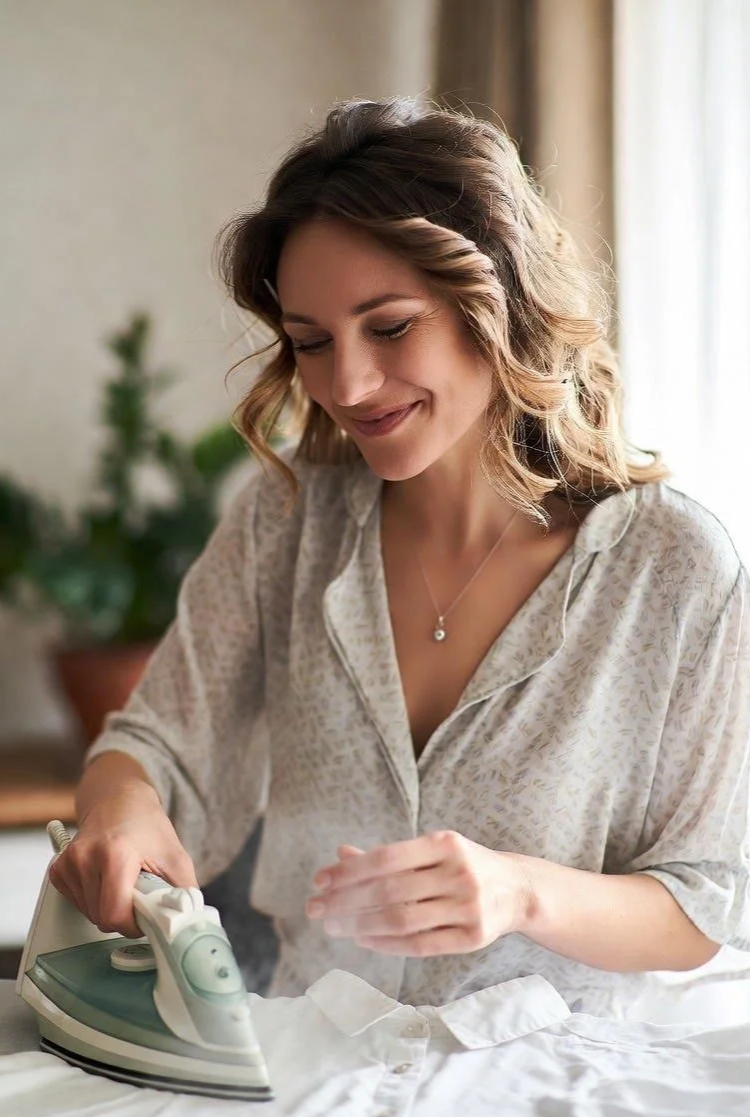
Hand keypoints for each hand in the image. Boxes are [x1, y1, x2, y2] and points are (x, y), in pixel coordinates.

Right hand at [49, 775, 196, 937]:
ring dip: (108, 908)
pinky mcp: (59, 868)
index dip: (132, 926)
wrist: (118, 800)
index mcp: (116, 853)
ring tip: (122, 883)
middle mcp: (87, 856)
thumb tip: (185, 922)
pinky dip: (93, 900)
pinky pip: (77, 903)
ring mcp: (69, 862)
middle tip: (137, 895)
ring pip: (89, 913)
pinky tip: (104, 880)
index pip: (114, 915)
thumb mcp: (176, 857)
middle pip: (101, 917)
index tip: (144, 918)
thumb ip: (184, 893)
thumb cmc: (146, 826)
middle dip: (123, 915)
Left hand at [305, 831, 528, 956]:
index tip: (319, 881)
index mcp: (446, 843)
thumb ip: (387, 855)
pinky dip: (386, 944)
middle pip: (390, 891)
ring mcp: (468, 907)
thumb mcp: (431, 850)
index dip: (350, 871)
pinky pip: (420, 945)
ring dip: (360, 925)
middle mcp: (459, 873)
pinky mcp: (473, 938)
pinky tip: (363, 941)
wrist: (518, 889)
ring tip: (334, 926)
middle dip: (346, 901)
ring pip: (402, 920)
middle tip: (315, 909)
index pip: (387, 858)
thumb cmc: (463, 865)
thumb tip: (339, 855)